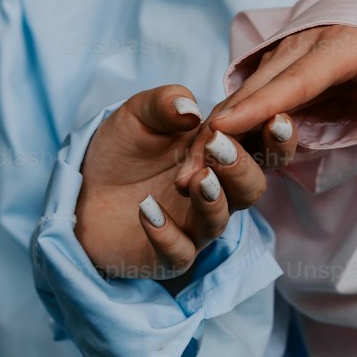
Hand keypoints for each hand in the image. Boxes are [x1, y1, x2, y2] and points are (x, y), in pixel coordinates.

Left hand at [73, 84, 296, 280]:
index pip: (261, 147)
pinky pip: (178, 253)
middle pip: (250, 188)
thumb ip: (166, 102)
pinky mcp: (166, 255)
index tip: (275, 119)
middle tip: (219, 146)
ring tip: (197, 179)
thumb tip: (191, 108)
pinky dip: (166, 233)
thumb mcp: (139, 113)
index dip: (275, 137)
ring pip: (220, 221)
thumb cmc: (121, 148)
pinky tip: (148, 209)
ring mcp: (193, 226)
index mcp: (221, 154)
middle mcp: (217, 192)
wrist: (82, 187)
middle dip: (242, 167)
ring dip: (213, 200)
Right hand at [185, 27, 356, 167]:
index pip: (296, 82)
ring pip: (240, 94)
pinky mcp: (268, 66)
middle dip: (221, 128)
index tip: (225, 127)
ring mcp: (279, 55)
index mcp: (335, 48)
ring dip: (210, 131)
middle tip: (190, 168)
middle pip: (255, 92)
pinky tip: (195, 152)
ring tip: (184, 171)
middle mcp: (299, 48)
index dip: (260, 106)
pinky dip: (217, 123)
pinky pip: (240, 96)